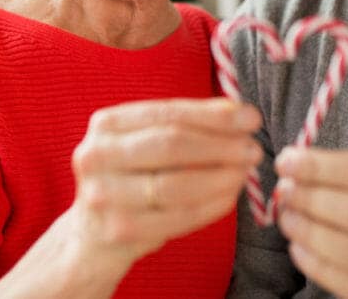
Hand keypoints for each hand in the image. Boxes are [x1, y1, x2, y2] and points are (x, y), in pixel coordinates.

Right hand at [69, 97, 262, 268]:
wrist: (93, 235)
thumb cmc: (132, 178)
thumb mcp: (149, 142)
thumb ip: (189, 123)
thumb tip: (240, 113)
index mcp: (106, 124)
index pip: (169, 114)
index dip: (215, 116)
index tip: (251, 118)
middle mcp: (96, 156)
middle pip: (171, 145)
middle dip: (221, 145)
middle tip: (254, 149)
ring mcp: (103, 196)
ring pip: (176, 184)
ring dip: (221, 177)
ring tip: (245, 172)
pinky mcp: (118, 231)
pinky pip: (178, 216)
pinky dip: (211, 205)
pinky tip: (230, 196)